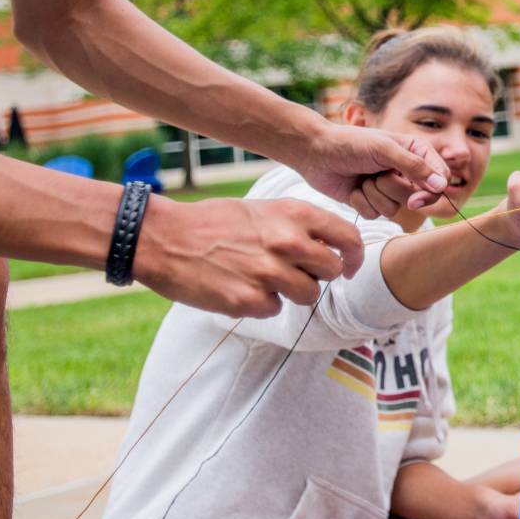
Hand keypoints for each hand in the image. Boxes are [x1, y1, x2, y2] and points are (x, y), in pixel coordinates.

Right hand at [133, 193, 363, 317]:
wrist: (166, 238)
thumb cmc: (215, 221)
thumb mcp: (263, 209)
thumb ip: (298, 226)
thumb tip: (331, 246)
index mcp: (294, 214)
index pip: (348, 238)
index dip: (354, 256)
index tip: (348, 266)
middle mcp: (288, 243)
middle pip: (331, 270)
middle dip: (318, 275)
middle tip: (294, 271)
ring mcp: (270, 274)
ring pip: (308, 295)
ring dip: (291, 291)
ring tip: (262, 277)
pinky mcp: (249, 301)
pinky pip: (275, 308)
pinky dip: (262, 303)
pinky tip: (240, 286)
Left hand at [293, 123, 449, 218]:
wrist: (315, 152)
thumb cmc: (349, 143)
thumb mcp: (384, 150)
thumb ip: (414, 167)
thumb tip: (441, 186)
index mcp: (416, 152)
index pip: (440, 178)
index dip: (430, 193)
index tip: (414, 200)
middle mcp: (406, 171)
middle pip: (418, 198)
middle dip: (393, 190)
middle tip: (377, 177)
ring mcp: (388, 188)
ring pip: (395, 210)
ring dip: (375, 196)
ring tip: (363, 179)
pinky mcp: (371, 201)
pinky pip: (376, 215)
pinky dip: (362, 203)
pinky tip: (353, 189)